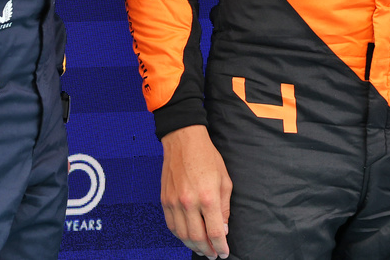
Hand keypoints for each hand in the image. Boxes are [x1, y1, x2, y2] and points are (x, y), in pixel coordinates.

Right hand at [160, 125, 231, 257]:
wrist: (183, 141)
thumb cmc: (207, 157)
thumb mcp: (224, 180)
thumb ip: (224, 207)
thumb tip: (222, 228)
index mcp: (208, 197)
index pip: (214, 232)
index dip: (220, 246)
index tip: (224, 252)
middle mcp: (189, 202)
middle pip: (197, 238)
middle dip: (207, 250)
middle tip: (213, 254)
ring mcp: (174, 202)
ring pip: (182, 235)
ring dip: (193, 246)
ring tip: (202, 249)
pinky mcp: (165, 200)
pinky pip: (171, 225)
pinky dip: (180, 235)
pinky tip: (187, 237)